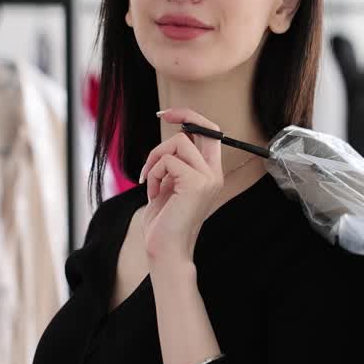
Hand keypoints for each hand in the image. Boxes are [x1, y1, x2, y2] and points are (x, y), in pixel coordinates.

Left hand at [138, 108, 223, 270]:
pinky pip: (167, 161)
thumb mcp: (168, 185)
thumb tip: (172, 137)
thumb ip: (174, 164)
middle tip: (160, 115)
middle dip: (181, 115)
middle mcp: (213, 174)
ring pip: (178, 142)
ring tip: (150, 181)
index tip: (169, 112)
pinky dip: (153, 174)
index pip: (211, 133)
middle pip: (203, 128)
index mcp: (210, 173)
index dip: (192, 117)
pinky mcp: (196, 183)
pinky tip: (152, 194)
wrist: (165, 250)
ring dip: (155, 159)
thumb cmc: (163, 222)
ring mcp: (207, 178)